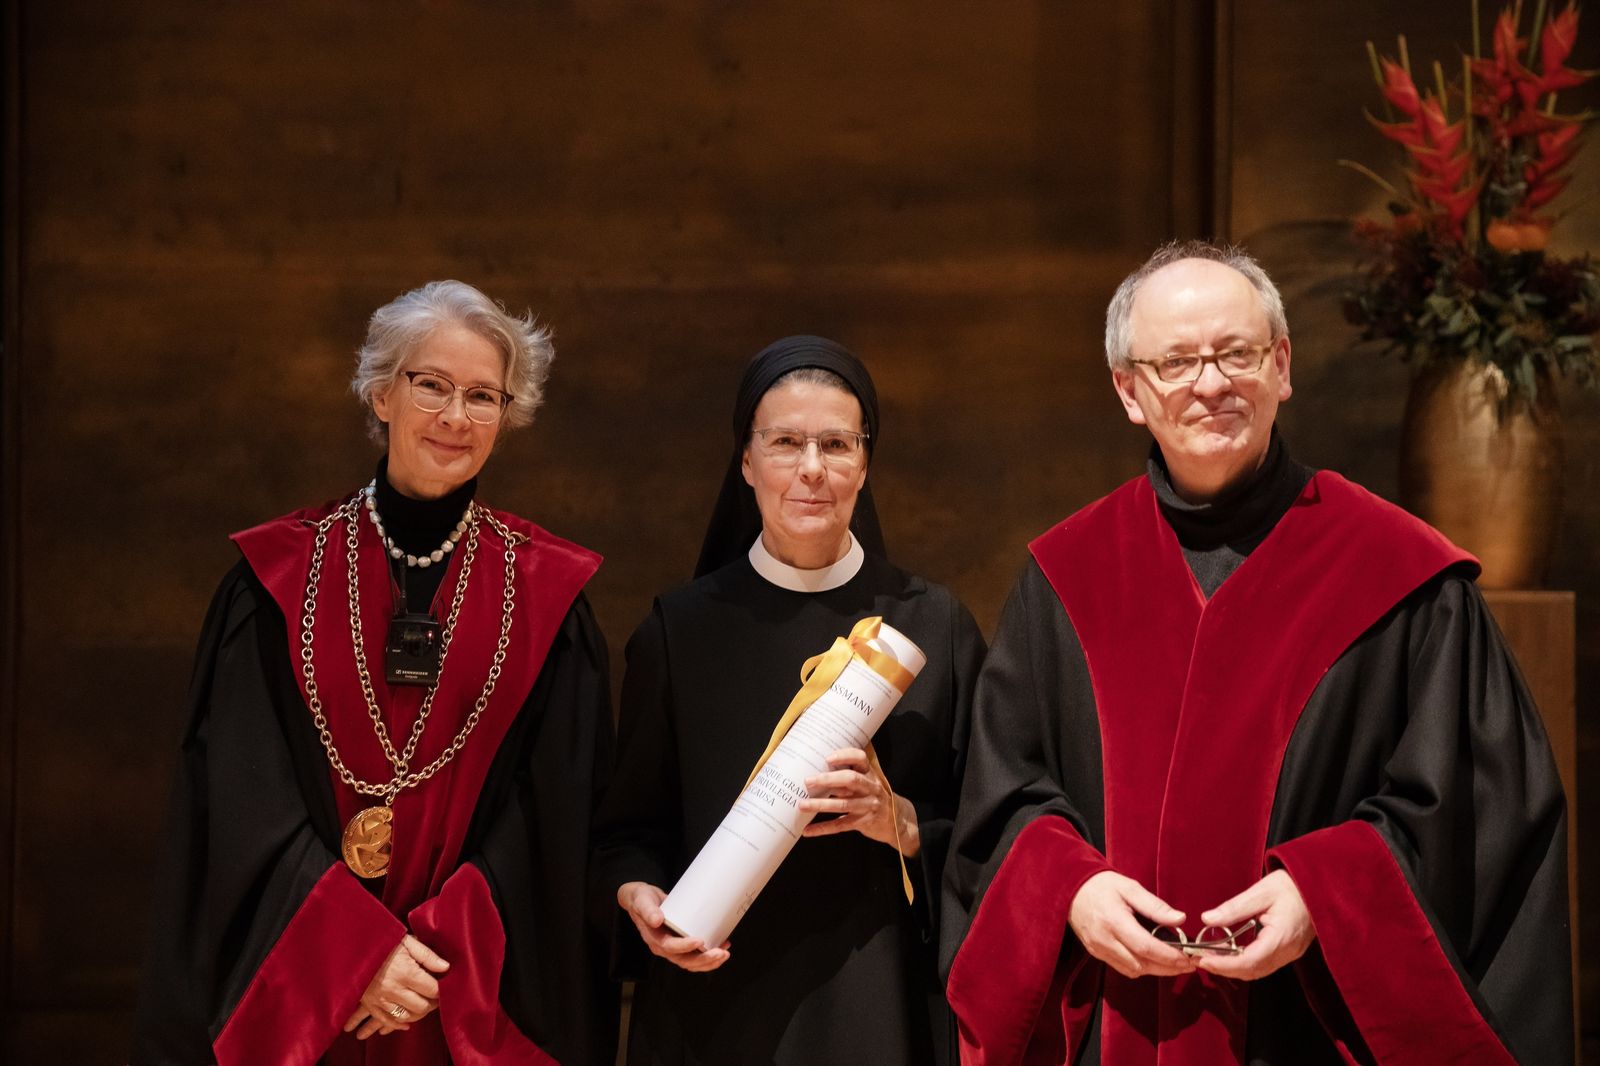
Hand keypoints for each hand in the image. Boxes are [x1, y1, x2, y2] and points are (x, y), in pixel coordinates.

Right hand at [342, 934, 449, 1039]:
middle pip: (421, 1007)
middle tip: (434, 998)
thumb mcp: (407, 942)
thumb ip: (427, 956)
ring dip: (417, 1014)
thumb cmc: (384, 942)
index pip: (432, 990)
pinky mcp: (370, 1004)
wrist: (354, 948)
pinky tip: (407, 1022)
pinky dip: (399, 1024)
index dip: (441, 991)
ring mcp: (381, 999)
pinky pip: (387, 1021)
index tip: (443, 987)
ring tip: (422, 1005)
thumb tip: (446, 968)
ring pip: (406, 1017)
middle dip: (432, 1004)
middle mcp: (394, 989)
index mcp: (406, 972)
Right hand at [617, 881, 729, 972]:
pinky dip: (708, 956)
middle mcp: (664, 947)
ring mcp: (673, 948)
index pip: (670, 947)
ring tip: (724, 954)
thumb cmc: (642, 900)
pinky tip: (722, 948)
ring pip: (692, 962)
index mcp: (654, 939)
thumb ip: (648, 910)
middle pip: (685, 960)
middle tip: (720, 953)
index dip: (685, 947)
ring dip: (709, 962)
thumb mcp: (642, 901)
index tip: (700, 940)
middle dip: (704, 960)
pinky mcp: (681, 944)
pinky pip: (695, 956)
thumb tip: (656, 920)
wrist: (642, 900)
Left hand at [799, 748, 920, 855]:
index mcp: (870, 774)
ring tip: (802, 805)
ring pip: (843, 804)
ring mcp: (868, 806)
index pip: (860, 758)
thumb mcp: (868, 782)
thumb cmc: (873, 796)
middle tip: (808, 781)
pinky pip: (841, 825)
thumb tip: (818, 769)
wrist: (896, 821)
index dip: (844, 756)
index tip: (827, 758)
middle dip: (828, 779)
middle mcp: (871, 788)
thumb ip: (849, 775)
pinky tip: (808, 830)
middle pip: (851, 779)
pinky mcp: (863, 823)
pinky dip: (823, 828)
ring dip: (821, 805)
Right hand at [1068, 870, 1196, 978]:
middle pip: (1141, 964)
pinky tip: (1153, 960)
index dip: (1169, 956)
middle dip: (1168, 968)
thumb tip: (1180, 919)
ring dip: (1156, 970)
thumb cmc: (1102, 885)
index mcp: (1114, 921)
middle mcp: (1105, 940)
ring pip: (1133, 970)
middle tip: (1188, 964)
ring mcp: (1098, 949)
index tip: (1188, 958)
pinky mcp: (1096, 953)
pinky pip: (1123, 968)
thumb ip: (1155, 905)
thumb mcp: (1129, 887)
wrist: (1070, 889)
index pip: (1145, 947)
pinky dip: (1141, 968)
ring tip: (1175, 964)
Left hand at [1195, 870, 1315, 980]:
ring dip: (1234, 968)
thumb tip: (1207, 919)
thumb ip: (1234, 908)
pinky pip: (1265, 964)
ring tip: (1211, 957)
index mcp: (1281, 937)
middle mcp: (1288, 951)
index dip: (1225, 965)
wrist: (1318, 886)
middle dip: (1225, 969)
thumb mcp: (1260, 892)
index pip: (1250, 961)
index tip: (1203, 960)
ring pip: (1259, 971)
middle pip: (1253, 971)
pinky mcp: (1290, 951)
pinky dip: (1245, 963)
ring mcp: (1291, 953)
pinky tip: (1231, 954)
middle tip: (1201, 959)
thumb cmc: (1291, 886)